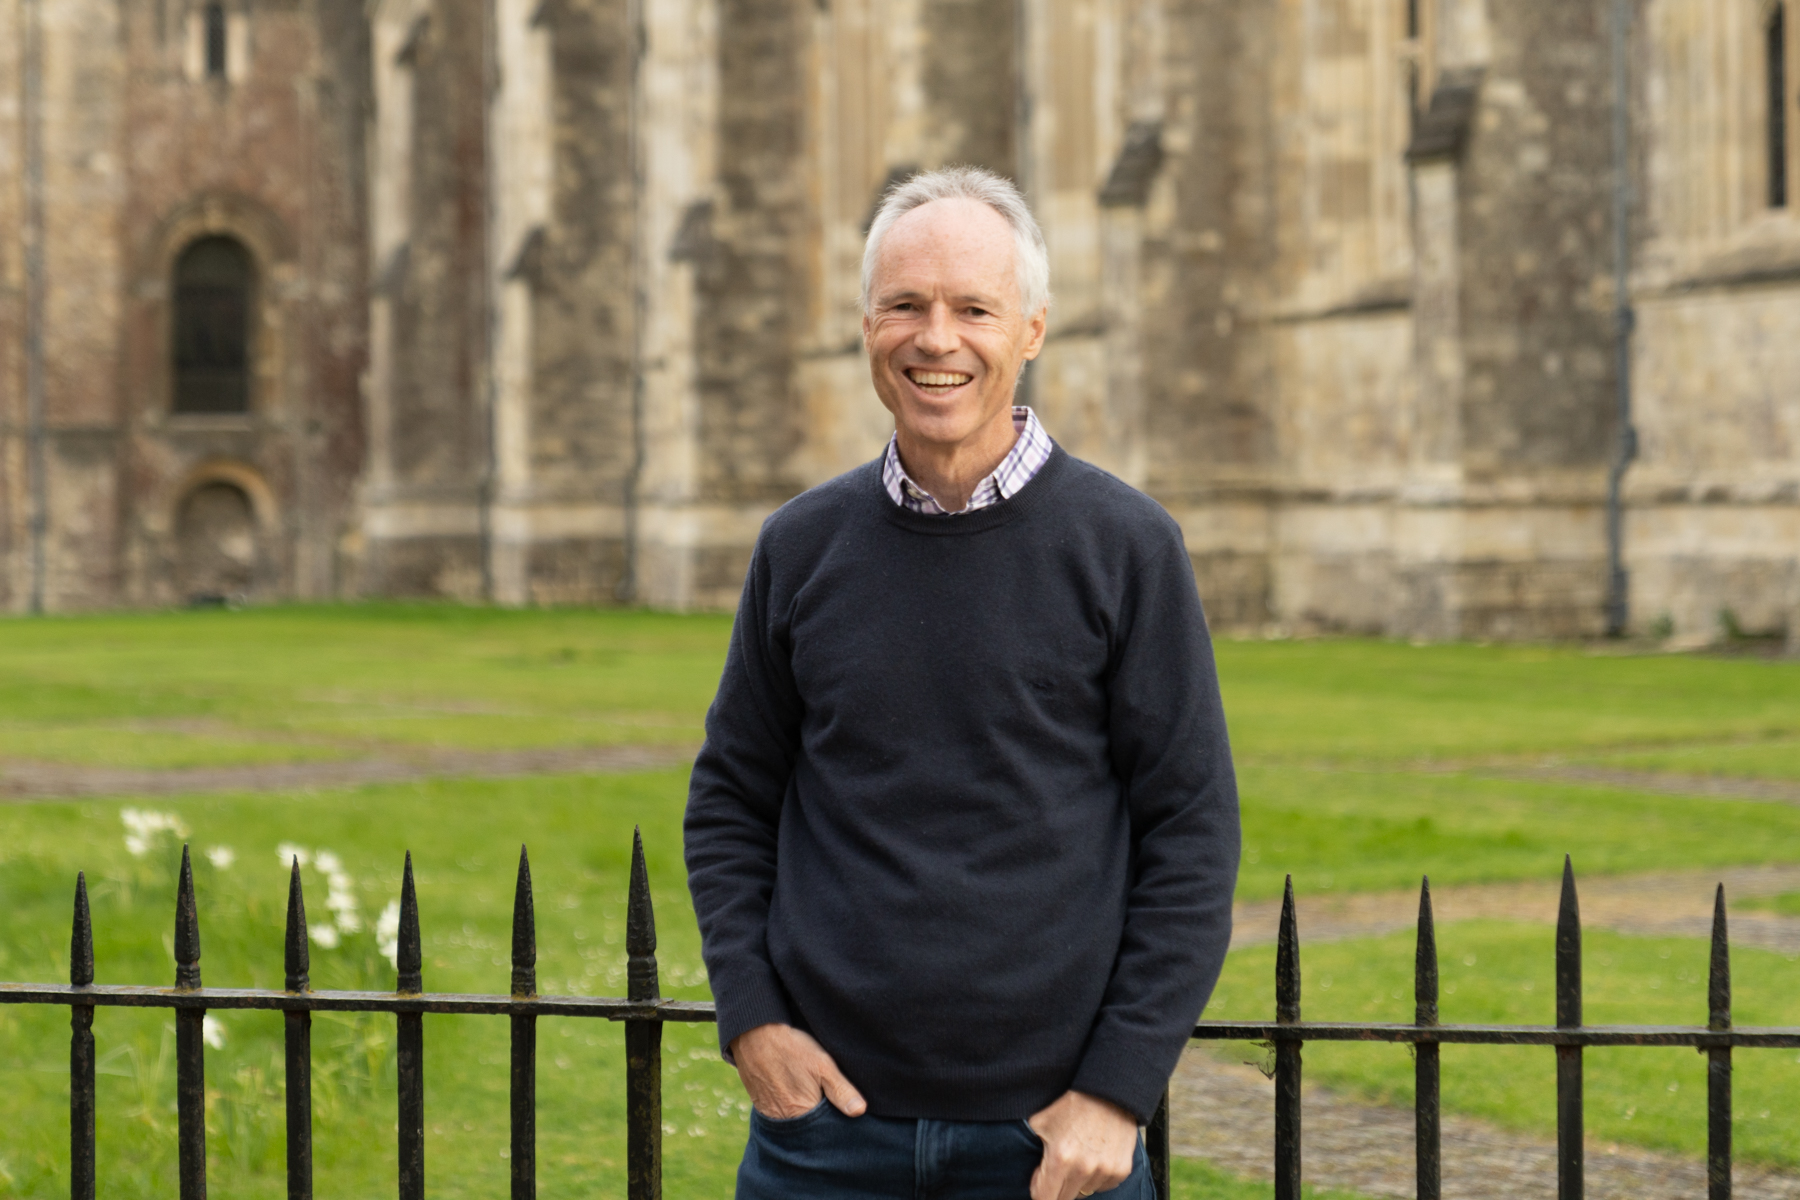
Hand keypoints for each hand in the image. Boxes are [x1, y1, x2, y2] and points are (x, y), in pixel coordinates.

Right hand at [729, 1023, 867, 1119]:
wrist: (754, 1035)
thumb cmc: (791, 1049)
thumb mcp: (823, 1065)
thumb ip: (841, 1090)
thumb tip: (860, 1111)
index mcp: (803, 1114)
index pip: (826, 1130)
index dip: (836, 1122)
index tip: (842, 1110)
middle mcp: (785, 1121)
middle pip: (810, 1130)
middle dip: (821, 1121)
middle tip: (825, 1098)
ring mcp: (771, 1115)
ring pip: (795, 1124)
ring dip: (805, 1115)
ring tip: (809, 1095)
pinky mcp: (762, 1107)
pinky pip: (781, 1117)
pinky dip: (790, 1111)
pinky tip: (795, 1094)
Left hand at [1026, 1090, 1137, 1199]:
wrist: (1107, 1092)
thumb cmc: (1071, 1105)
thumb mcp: (1039, 1122)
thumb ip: (1028, 1150)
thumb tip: (1029, 1174)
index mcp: (1060, 1159)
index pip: (1044, 1198)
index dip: (1039, 1190)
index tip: (1040, 1181)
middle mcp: (1083, 1168)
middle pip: (1064, 1199)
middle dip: (1057, 1187)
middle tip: (1059, 1166)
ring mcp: (1104, 1170)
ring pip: (1084, 1193)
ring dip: (1078, 1182)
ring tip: (1078, 1157)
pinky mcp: (1121, 1170)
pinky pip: (1103, 1186)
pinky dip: (1097, 1178)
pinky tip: (1094, 1157)